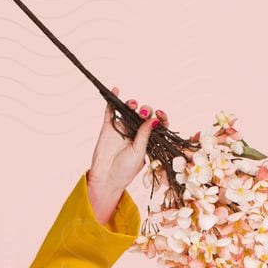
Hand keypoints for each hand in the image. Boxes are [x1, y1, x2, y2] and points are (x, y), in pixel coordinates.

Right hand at [87, 86, 168, 221]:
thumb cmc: (125, 170)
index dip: (161, 117)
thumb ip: (145, 135)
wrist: (106, 178)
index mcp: (147, 140)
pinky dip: (113, 100)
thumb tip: (154, 119)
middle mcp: (136, 132)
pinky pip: (111, 110)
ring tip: (132, 105)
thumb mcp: (139, 153)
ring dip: (132, 104)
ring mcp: (122, 128)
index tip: (159, 114)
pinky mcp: (109, 126)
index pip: (157, 125)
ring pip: (129, 110)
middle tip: (143, 113)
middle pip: (144, 114)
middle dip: (146, 109)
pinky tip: (116, 90)